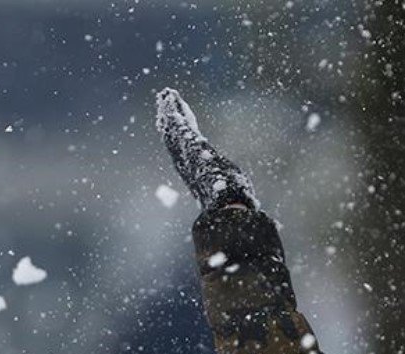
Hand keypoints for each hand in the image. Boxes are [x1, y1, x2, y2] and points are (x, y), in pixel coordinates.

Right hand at [155, 88, 258, 212]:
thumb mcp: (228, 189)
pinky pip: (180, 124)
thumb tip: (240, 199)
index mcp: (195, 171)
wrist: (228, 207)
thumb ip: (226, 186)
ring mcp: (186, 153)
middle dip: (169, 118)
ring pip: (174, 128)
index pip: (184, 148)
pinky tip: (169, 98)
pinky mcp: (191, 145)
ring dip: (169, 110)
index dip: (179, 134)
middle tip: (165, 101)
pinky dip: (173, 111)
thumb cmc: (233, 203)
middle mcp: (186, 162)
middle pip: (174, 136)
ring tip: (166, 94)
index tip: (177, 120)